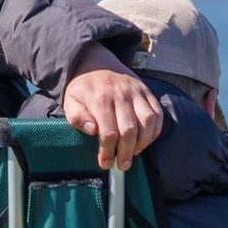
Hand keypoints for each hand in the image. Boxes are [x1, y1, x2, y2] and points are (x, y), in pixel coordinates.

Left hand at [61, 43, 162, 169]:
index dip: (108, 152)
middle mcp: (121, 94)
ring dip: (143, 143)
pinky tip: (146, 140)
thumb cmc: (83, 88)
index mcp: (100, 98)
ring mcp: (137, 92)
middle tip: (122, 165)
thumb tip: (93, 130)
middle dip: (126, 152)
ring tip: (134, 153)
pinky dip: (155, 131)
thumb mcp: (70, 101)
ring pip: (148, 122)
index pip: (109, 132)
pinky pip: (157, 114)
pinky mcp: (147, 92)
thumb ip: (77, 117)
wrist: (96, 62)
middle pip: (130, 130)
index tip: (106, 163)